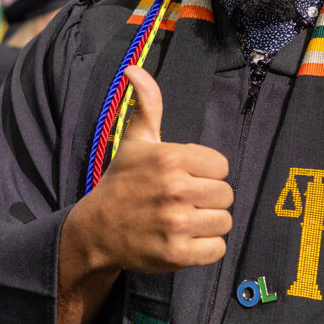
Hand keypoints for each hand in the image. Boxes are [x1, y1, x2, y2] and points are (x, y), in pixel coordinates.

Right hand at [63, 65, 232, 273]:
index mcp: (171, 158)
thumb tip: (134, 69)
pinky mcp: (177, 255)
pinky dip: (205, 248)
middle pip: (226, 194)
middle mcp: (175, 190)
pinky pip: (217, 249)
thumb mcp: (135, 141)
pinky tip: (184, 239)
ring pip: (224, 222)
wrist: (97, 230)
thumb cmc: (123, 182)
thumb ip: (147, 105)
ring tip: (183, 220)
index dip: (205, 172)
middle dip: (208, 198)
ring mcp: (176, 225)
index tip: (184, 177)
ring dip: (208, 223)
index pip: (221, 166)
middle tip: (183, 201)